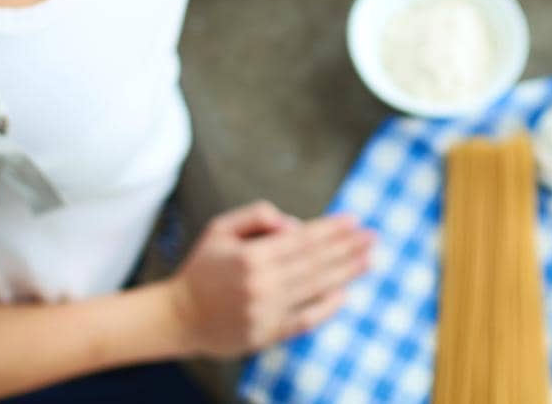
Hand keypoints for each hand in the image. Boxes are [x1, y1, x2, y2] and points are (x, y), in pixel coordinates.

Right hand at [165, 201, 373, 357]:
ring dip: (346, 273)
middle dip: (347, 248)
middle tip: (373, 237)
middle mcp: (261, 285)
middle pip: (315, 263)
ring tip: (369, 259)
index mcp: (250, 256)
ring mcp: (266, 312)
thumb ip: (257, 216)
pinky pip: (305, 319)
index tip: (354, 220)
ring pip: (315, 288)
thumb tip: (295, 225)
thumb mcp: (220, 228)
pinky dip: (327, 307)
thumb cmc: (202, 268)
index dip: (331, 230)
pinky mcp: (267, 334)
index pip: (302, 240)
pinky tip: (345, 292)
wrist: (178, 317)